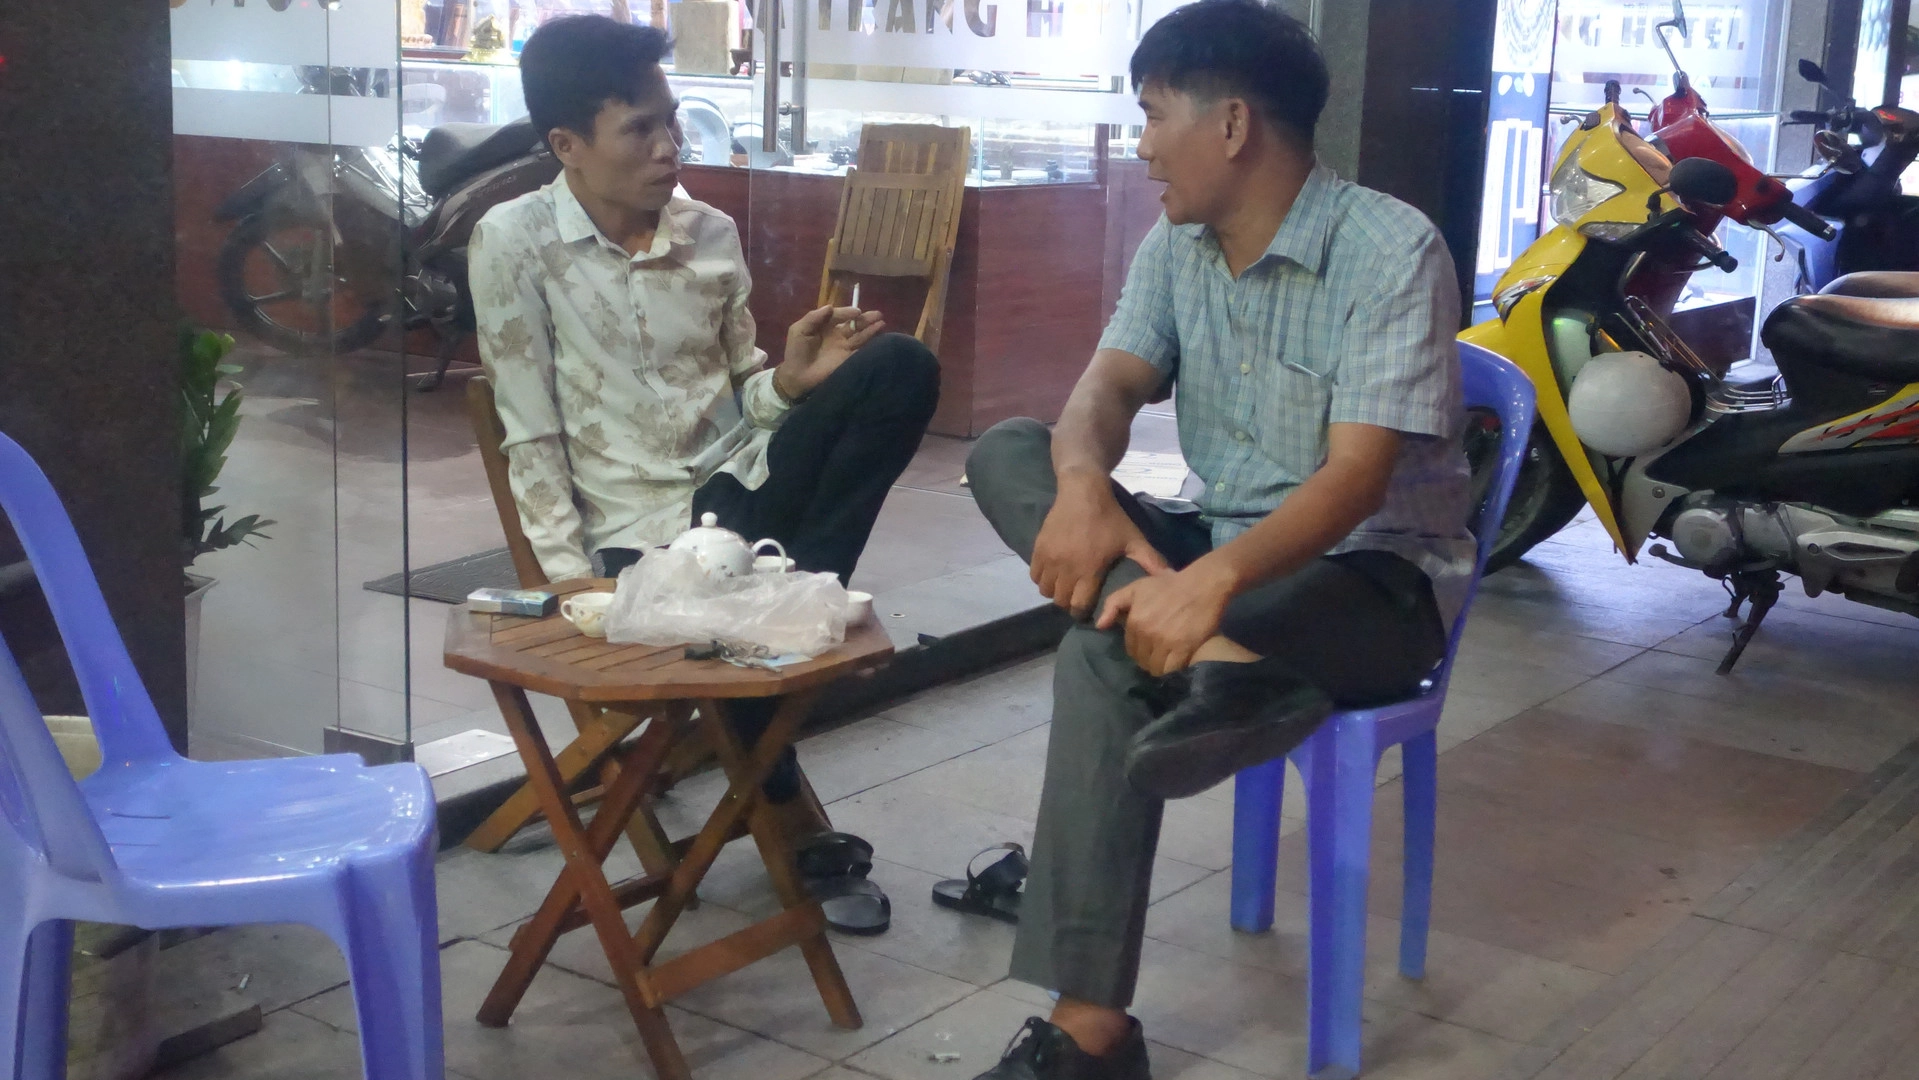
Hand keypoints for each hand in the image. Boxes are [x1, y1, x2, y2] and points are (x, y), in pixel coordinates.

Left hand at [778, 305, 885, 398]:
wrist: (797, 375)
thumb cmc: (796, 351)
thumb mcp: (799, 330)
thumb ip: (813, 317)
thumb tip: (830, 306)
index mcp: (825, 326)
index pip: (840, 315)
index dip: (848, 312)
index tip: (857, 312)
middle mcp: (837, 335)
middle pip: (854, 324)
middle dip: (865, 319)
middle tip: (877, 314)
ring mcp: (844, 348)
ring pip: (860, 336)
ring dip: (871, 329)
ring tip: (882, 322)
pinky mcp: (848, 360)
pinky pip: (861, 351)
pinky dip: (870, 346)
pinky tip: (879, 340)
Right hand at [1030, 474, 1172, 618]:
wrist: (1082, 491)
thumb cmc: (1110, 518)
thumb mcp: (1133, 539)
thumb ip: (1151, 562)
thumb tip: (1171, 579)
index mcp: (1089, 570)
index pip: (1079, 606)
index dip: (1084, 611)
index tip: (1089, 608)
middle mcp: (1066, 568)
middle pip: (1061, 601)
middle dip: (1070, 603)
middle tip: (1078, 597)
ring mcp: (1049, 558)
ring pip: (1045, 590)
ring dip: (1055, 592)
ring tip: (1066, 586)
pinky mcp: (1038, 549)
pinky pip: (1034, 576)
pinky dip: (1043, 579)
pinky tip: (1055, 573)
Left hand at [1097, 559, 1235, 675]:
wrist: (1203, 584)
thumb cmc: (1169, 585)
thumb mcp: (1137, 588)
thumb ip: (1114, 603)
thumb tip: (1100, 625)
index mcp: (1135, 621)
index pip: (1131, 648)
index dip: (1138, 649)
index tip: (1147, 647)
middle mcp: (1148, 634)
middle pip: (1142, 660)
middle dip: (1148, 659)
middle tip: (1158, 654)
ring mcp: (1166, 643)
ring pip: (1156, 668)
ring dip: (1160, 667)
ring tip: (1167, 660)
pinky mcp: (1184, 649)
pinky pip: (1172, 669)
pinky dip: (1173, 670)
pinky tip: (1177, 663)